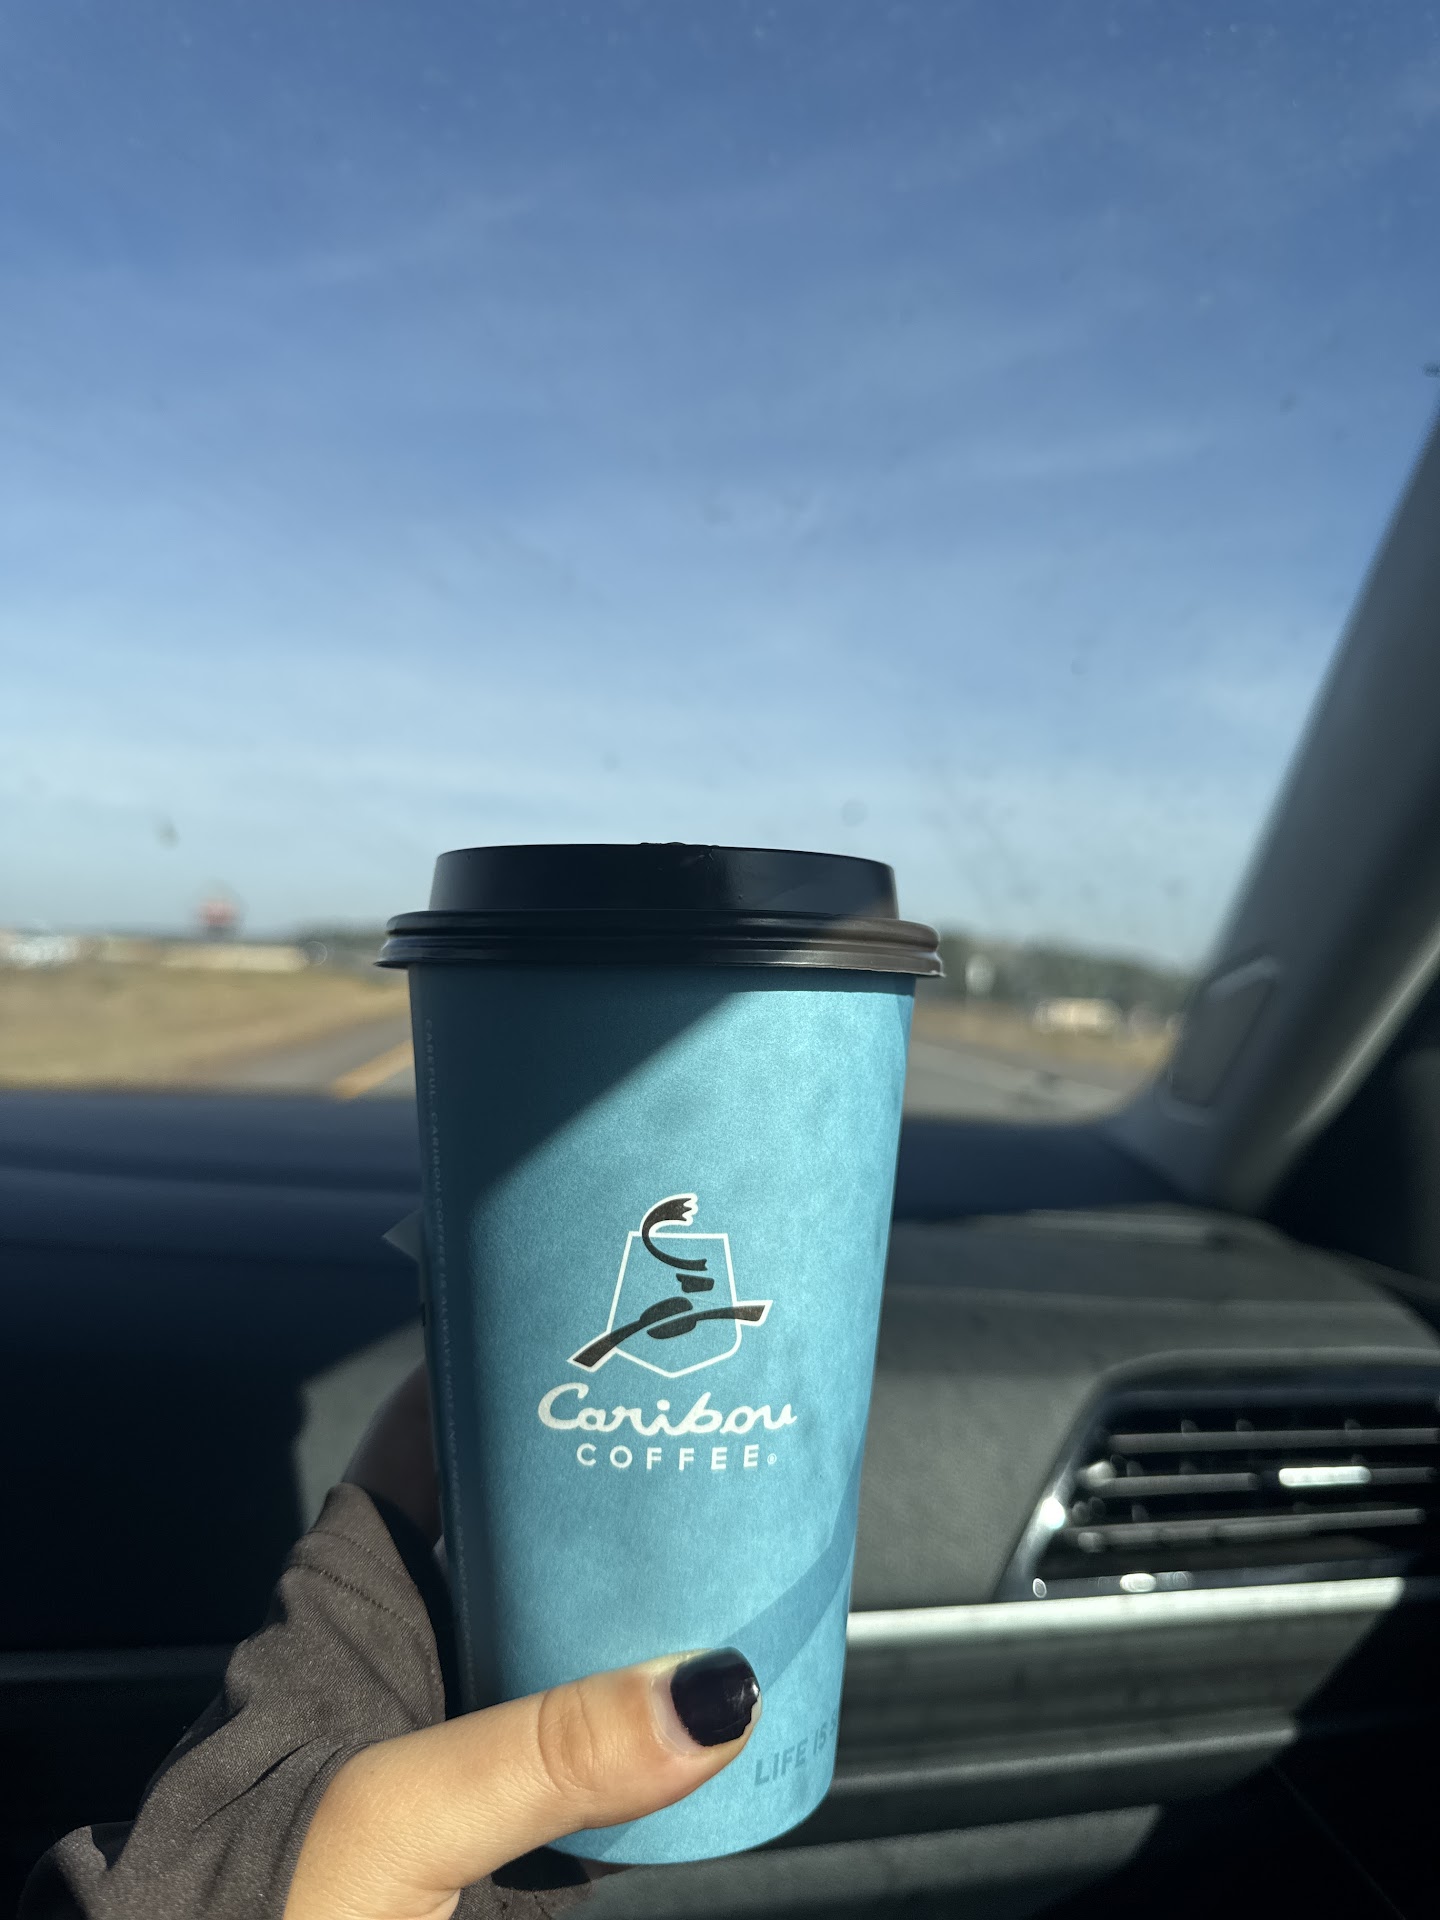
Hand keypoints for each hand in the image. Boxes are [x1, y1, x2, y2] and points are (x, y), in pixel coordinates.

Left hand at [286, 1366, 760, 1918]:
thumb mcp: (387, 1819)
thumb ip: (539, 1752)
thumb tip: (706, 1688)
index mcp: (350, 1617)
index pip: (419, 1453)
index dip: (489, 1377)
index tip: (576, 1317)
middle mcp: (416, 1663)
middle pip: (519, 1532)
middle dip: (599, 1476)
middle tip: (696, 1416)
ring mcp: (472, 1746)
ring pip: (570, 1632)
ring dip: (641, 1588)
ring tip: (735, 1525)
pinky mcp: (522, 1835)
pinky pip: (607, 1746)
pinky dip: (665, 1717)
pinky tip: (730, 1694)